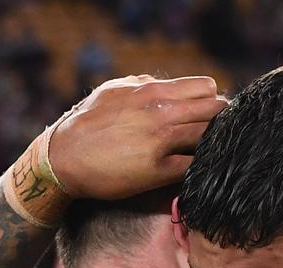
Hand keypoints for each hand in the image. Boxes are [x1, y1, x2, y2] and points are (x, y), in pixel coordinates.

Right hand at [50, 75, 226, 199]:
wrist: (63, 157)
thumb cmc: (87, 123)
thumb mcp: (112, 91)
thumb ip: (140, 82)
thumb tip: (159, 80)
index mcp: (152, 91)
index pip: (207, 88)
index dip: (212, 101)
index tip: (207, 114)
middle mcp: (160, 113)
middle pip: (216, 111)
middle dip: (219, 123)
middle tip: (213, 136)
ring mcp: (161, 142)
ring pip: (210, 138)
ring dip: (213, 146)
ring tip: (207, 154)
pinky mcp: (158, 171)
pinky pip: (194, 166)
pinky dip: (200, 167)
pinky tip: (196, 171)